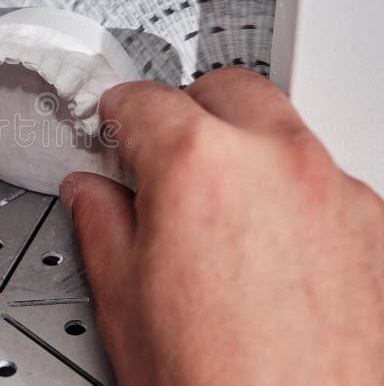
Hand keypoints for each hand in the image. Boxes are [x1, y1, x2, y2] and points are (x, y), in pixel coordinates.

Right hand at [61, 68, 383, 384]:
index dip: (116, 116)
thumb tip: (91, 194)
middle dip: (187, 112)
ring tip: (216, 212)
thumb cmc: (217, 383)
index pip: (144, 101)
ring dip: (242, 150)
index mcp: (200, 168)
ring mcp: (337, 192)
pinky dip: (289, 193)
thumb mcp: (122, 298)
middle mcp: (278, 163)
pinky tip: (267, 248)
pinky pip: (323, 180)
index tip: (113, 128)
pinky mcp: (375, 227)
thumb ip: (99, 222)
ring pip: (280, 131)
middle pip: (225, 90)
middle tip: (162, 157)